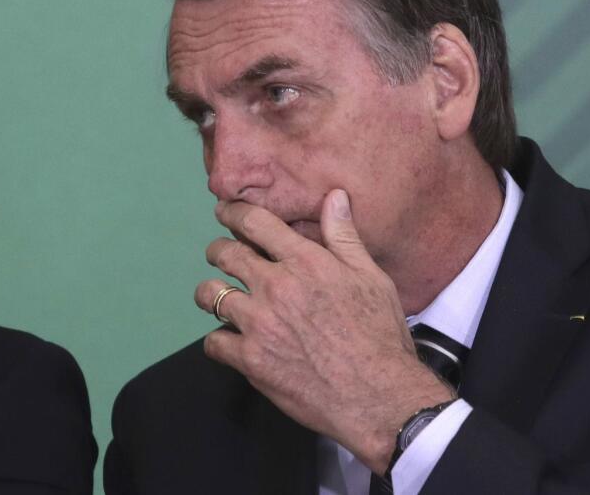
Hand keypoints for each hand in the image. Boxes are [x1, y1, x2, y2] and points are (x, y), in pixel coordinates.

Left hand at [194, 189, 454, 473]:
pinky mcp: (250, 360)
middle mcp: (275, 287)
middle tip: (221, 255)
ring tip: (217, 296)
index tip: (225, 212)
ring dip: (211, 293)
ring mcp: (258, 324)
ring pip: (210, 295)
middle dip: (218, 251)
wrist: (379, 395)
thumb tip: (334, 196)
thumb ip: (344, 236)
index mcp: (305, 262)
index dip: (232, 212)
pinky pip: (213, 342)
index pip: (254, 222)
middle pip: (224, 254)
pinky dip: (218, 340)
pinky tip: (228, 340)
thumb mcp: (371, 277)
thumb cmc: (380, 335)